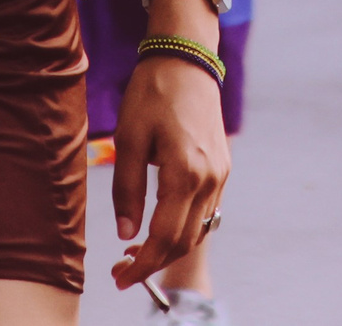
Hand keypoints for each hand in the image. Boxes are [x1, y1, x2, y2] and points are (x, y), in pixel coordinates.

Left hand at [109, 53, 229, 290]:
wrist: (186, 62)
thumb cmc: (151, 94)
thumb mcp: (128, 138)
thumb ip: (127, 188)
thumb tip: (126, 233)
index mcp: (185, 173)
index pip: (165, 235)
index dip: (142, 263)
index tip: (119, 278)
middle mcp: (210, 181)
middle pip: (184, 240)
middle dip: (154, 262)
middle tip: (121, 271)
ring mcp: (220, 176)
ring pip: (197, 229)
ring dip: (168, 247)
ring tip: (133, 254)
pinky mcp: (221, 170)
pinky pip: (203, 211)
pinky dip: (181, 227)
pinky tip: (156, 227)